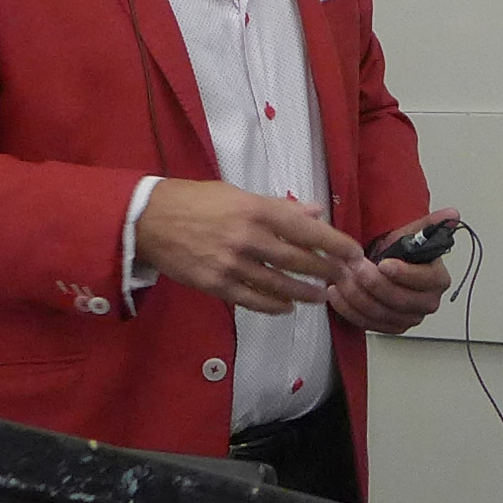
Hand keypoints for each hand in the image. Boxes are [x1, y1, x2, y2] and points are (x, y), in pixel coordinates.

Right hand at [134, 180, 359, 313]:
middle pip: (298, 260)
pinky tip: (287, 308)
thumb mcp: (237, 194)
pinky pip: (253, 300)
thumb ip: (278, 206)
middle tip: (344, 278)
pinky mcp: (216, 284)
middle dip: (326, 271)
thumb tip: (314, 211)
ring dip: (304, 293)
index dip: (334, 242)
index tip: (353, 252)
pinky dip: (274, 306)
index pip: (306, 228)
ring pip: (279, 284)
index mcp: (255, 210)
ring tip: (320, 297)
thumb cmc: (195, 200)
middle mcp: (247, 237)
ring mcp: (232, 264)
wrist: (149, 220)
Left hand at [332, 209, 458, 333]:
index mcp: (438, 280)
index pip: (424, 280)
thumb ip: (431, 223)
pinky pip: (368, 324)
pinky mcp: (390, 327)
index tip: (384, 263)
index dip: (403, 274)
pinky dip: (349, 310)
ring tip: (342, 277)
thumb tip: (453, 213)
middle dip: (374, 284)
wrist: (385, 266)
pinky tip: (336, 294)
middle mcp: (427, 303)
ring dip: (357, 296)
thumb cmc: (400, 252)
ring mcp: (409, 318)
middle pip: (400, 300)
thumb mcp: (413, 233)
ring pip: (381, 313)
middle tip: (356, 267)